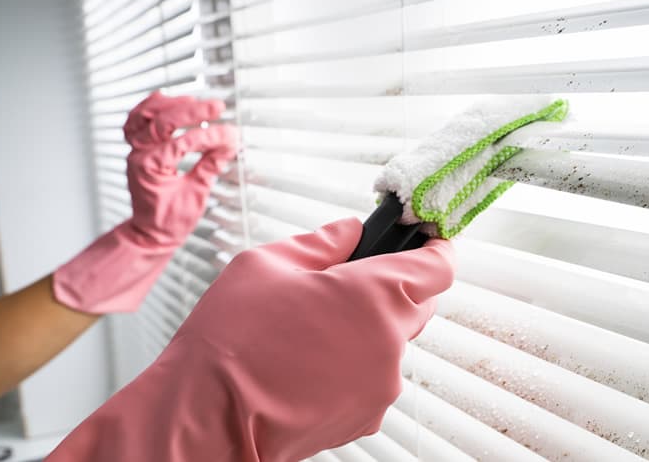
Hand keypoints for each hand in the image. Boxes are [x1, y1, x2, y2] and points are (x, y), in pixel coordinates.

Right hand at [46, 218, 454, 461]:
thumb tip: (349, 231)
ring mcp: (382, 384)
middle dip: (395, 288)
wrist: (210, 417)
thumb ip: (323, 241)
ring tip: (314, 330)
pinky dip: (355, 365)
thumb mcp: (268, 263)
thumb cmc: (233, 340)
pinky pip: (374, 378)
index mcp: (377, 293)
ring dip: (371, 330)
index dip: (434, 249)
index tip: (424, 241)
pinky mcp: (367, 416)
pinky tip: (310, 363)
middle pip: (419, 304)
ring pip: (394, 343)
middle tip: (349, 283)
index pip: (439, 266)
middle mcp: (391, 341)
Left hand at [123, 91, 236, 246]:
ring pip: (144, 115)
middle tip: (218, 107)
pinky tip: (169, 99)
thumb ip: (210, 166)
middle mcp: (138, 155)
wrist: (150, 233)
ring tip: (194, 100)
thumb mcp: (195, 196)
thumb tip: (230, 144)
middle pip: (162, 121)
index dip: (210, 136)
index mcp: (150, 168)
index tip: (232, 135)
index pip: (183, 143)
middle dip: (192, 111)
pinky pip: (137, 120)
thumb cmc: (169, 221)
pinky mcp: (138, 148)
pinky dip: (151, 107)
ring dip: (169, 104)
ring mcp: (135, 150)